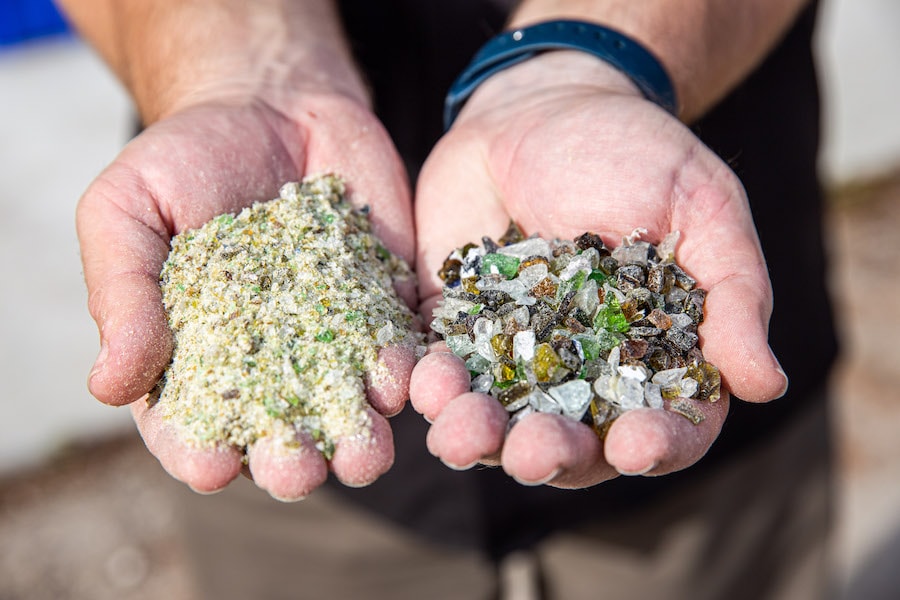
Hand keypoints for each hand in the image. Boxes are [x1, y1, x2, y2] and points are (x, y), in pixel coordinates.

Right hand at [78, 93, 415, 499]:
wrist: (273, 106)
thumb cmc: (184, 158)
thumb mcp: (127, 211)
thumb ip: (123, 293)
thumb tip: (108, 386)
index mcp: (196, 357)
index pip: (193, 426)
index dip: (198, 454)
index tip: (211, 467)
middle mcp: (270, 365)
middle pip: (281, 436)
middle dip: (290, 463)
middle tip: (297, 470)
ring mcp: (334, 340)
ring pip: (351, 411)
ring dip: (360, 442)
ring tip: (365, 453)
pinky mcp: (385, 309)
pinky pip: (401, 351)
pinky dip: (408, 373)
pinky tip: (407, 382)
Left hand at [410, 51, 786, 487]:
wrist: (540, 107)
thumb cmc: (634, 153)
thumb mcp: (701, 210)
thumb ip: (732, 295)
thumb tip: (767, 384)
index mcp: (653, 356)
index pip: (666, 425)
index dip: (655, 446)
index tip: (635, 445)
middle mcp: (581, 372)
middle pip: (570, 442)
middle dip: (550, 455)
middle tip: (533, 450)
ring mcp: (511, 355)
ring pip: (494, 423)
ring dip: (475, 438)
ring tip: (460, 430)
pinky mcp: (453, 329)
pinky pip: (435, 373)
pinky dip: (426, 386)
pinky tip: (421, 381)